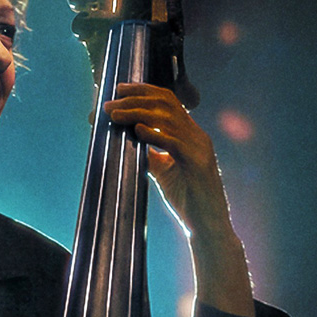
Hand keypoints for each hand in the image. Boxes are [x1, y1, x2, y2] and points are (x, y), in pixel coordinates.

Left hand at [103, 83, 253, 316]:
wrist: (207, 227)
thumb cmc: (187, 200)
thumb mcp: (163, 171)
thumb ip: (150, 152)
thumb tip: (127, 137)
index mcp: (190, 134)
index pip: (168, 100)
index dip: (143, 91)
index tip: (118, 89)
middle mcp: (197, 135)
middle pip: (166, 103)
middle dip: (134, 99)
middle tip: (108, 105)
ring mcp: (200, 148)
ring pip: (168, 119)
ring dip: (137, 113)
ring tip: (115, 116)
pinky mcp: (199, 164)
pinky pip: (175, 142)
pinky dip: (155, 133)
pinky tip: (138, 131)